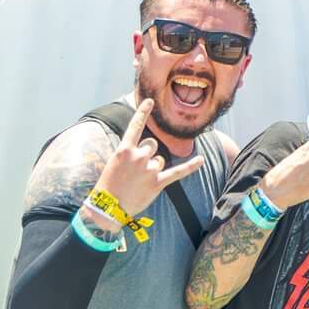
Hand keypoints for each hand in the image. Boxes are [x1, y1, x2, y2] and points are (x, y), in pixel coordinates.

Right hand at [92, 99, 204, 223]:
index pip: (135, 125)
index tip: (150, 101)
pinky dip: (190, 166)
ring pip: (159, 160)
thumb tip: (149, 150)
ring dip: (153, 168)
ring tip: (139, 181)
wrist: (108, 208)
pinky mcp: (157, 183)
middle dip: (146, 154)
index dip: (143, 112)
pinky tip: (201, 160)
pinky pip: (177, 172)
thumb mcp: (115, 163)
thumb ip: (131, 153)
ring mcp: (149, 169)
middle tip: (135, 171)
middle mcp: (138, 156)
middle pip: (152, 145)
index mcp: (124, 149)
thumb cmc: (109, 185)